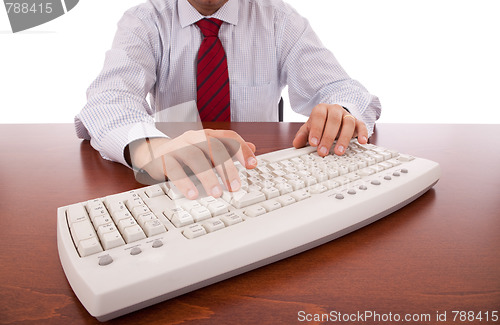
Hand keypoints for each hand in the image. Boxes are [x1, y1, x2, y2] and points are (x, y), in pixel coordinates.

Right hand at [127, 129, 256, 199]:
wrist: (154, 153)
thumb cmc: (186, 154)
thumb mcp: (208, 151)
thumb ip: (229, 149)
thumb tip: (253, 148)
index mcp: (207, 135)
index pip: (229, 137)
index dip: (242, 150)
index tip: (252, 165)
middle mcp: (193, 138)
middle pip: (214, 147)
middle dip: (227, 167)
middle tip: (235, 186)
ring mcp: (178, 147)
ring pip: (195, 157)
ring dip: (207, 176)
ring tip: (216, 193)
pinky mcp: (164, 159)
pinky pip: (174, 169)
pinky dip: (185, 182)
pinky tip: (193, 194)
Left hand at [292, 103, 367, 155]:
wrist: (333, 116)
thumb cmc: (321, 123)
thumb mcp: (309, 128)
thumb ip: (302, 135)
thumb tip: (296, 143)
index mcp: (321, 109)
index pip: (319, 117)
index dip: (316, 130)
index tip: (313, 143)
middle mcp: (335, 110)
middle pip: (333, 121)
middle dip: (328, 138)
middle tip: (323, 152)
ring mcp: (347, 115)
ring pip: (348, 123)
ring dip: (344, 138)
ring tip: (339, 152)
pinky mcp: (357, 122)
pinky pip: (362, 125)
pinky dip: (363, 133)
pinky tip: (362, 142)